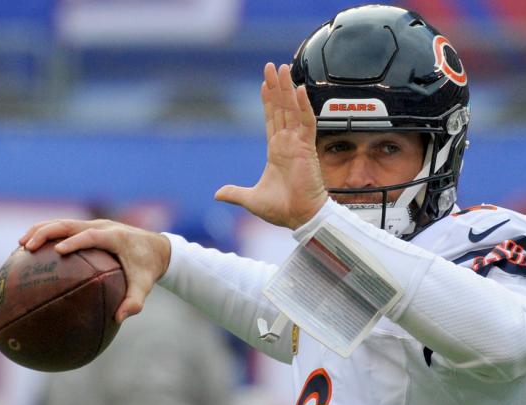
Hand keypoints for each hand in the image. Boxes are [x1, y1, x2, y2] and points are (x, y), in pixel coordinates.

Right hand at [19, 219, 171, 322]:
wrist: (158, 249)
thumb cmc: (149, 268)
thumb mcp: (145, 285)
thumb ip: (134, 301)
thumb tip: (119, 318)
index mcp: (116, 236)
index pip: (92, 235)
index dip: (76, 241)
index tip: (59, 251)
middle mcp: (103, 226)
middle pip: (69, 224)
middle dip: (47, 233)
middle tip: (27, 247)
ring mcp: (95, 225)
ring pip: (63, 223)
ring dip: (41, 231)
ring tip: (20, 246)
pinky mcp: (89, 228)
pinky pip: (65, 229)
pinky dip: (47, 236)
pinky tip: (29, 252)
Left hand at [215, 63, 327, 229]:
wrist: (300, 217)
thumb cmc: (283, 209)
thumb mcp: (252, 199)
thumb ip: (235, 193)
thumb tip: (218, 194)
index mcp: (277, 151)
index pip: (272, 120)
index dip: (268, 102)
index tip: (264, 84)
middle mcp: (288, 144)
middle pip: (282, 108)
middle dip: (277, 87)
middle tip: (273, 67)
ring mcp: (298, 144)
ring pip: (293, 110)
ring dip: (287, 89)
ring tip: (283, 69)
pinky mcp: (307, 148)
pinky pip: (306, 122)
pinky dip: (303, 106)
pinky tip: (299, 90)